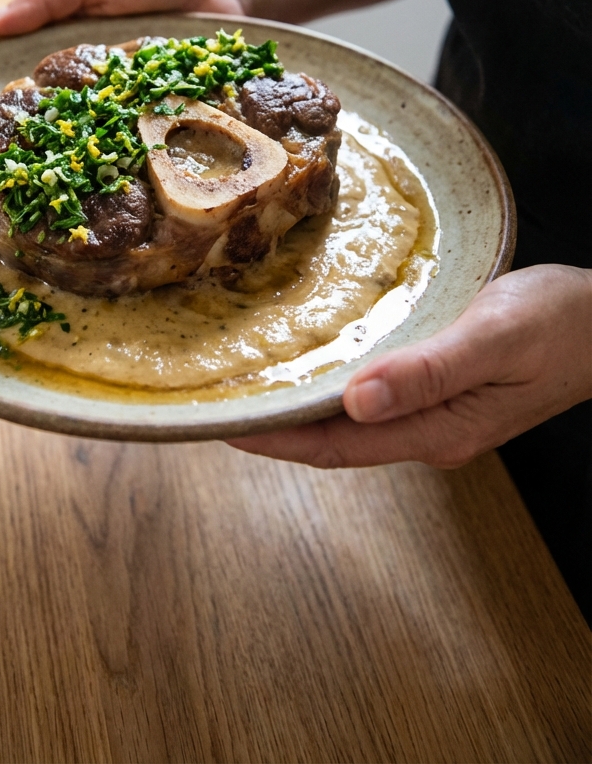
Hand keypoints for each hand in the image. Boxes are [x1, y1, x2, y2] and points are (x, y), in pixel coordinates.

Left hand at [227, 264, 591, 469]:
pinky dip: (329, 387)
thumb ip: (428, 371)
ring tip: (243, 384)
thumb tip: (354, 402)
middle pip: (332, 440)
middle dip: (272, 428)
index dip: (273, 438)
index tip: (219, 424)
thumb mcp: (495, 337)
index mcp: (437, 430)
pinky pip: (370, 397)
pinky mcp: (440, 389)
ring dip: (296, 408)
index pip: (334, 447)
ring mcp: (435, 414)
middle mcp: (429, 431)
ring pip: (347, 421)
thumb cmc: (561, 322)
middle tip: (212, 403)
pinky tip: (308, 362)